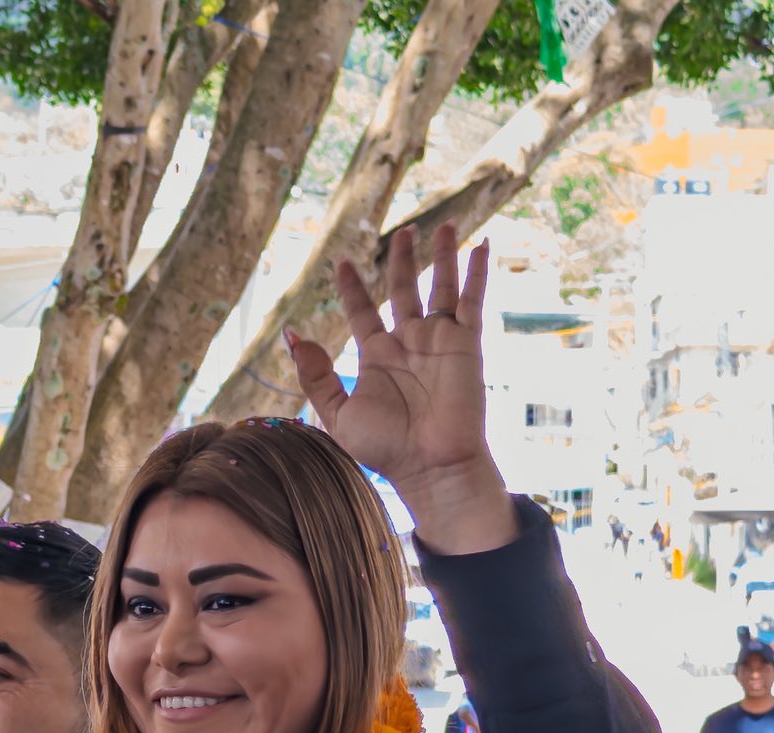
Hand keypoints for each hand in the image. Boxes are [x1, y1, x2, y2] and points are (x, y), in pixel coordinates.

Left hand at [288, 222, 513, 554]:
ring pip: (440, 287)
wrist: (431, 467)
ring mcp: (439, 341)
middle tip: (404, 231)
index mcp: (378, 357)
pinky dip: (478, 273)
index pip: (363, 311)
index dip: (353, 286)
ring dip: (441, 256)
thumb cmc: (385, 449)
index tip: (344, 261)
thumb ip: (316, 375)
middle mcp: (409, 343)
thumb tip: (291, 334)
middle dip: (402, 260)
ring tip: (440, 225)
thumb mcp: (338, 413)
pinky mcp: (467, 344)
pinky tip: (481, 246)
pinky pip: (473, 301)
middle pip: (403, 289)